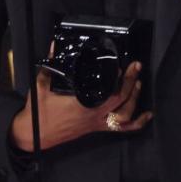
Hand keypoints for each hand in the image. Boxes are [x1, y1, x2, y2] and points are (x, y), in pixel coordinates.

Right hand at [11, 60, 151, 151]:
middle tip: (136, 66)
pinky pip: (121, 129)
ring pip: (124, 115)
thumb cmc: (38, 112)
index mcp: (81, 104)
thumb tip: (56, 46)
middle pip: (120, 100)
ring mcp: (96, 124)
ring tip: (138, 83)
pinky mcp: (96, 129)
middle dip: (131, 83)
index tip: (123, 66)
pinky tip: (147, 115)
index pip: (108, 92)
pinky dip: (137, 123)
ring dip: (134, 99)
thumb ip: (51, 65)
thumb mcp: (41, 86)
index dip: (119, 80)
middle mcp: (93, 115)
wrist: (33, 135)